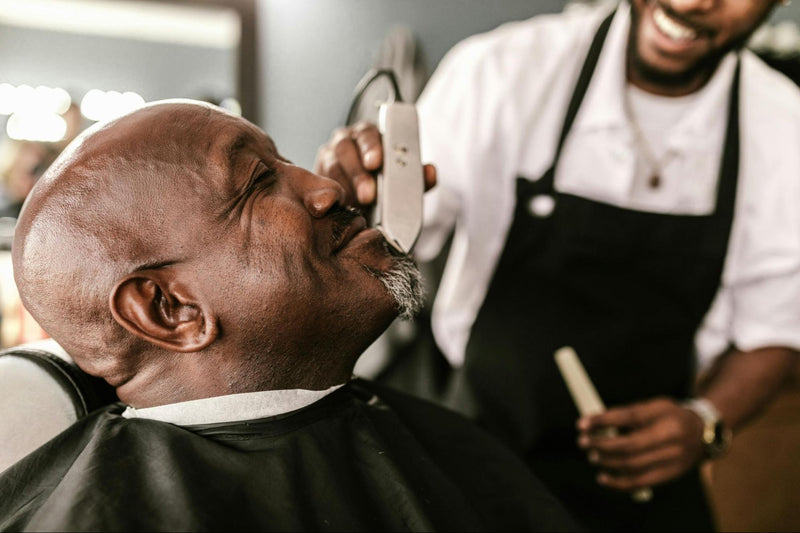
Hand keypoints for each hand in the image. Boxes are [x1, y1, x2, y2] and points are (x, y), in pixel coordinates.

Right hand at [314, 121, 436, 206]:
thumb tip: (430, 172)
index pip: (368, 133)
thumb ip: (418, 178)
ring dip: (344, 188)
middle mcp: (346, 142)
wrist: (361, 201)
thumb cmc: (383, 184)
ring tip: (355, 205)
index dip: (371, 147)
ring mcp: (328, 158)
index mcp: (369, 136)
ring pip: (330, 167)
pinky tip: (339, 209)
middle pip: (345, 148)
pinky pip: (319, 184)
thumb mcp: (403, 181)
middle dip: (358, 172)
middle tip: (368, 194)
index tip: (376, 162)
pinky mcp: (317, 177)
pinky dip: (329, 196)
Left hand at [576, 397, 705, 490]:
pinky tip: (603, 478)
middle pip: (630, 445)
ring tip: (592, 455)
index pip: (629, 417)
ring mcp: (672, 461)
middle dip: (602, 445)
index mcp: (665, 417)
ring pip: (633, 466)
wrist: (703, 434)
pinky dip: (618, 483)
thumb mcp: (652, 406)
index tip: (582, 423)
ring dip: (607, 462)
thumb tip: (596, 423)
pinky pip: (640, 483)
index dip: (603, 420)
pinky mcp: (669, 476)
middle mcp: (671, 440)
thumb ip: (626, 415)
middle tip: (583, 441)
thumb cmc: (671, 416)